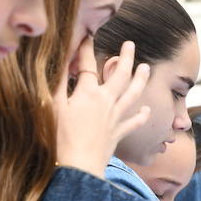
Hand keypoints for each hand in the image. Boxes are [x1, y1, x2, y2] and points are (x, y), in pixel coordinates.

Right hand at [53, 38, 150, 177]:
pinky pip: (134, 122)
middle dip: (126, 57)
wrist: (79, 166)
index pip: (87, 65)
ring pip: (132, 94)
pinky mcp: (119, 133)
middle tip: (130, 44)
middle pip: (119, 75)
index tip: (87, 35)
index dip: (85, 49)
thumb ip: (57, 85)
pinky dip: (142, 116)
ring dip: (140, 80)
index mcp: (88, 93)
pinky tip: (147, 110)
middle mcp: (105, 101)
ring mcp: (115, 117)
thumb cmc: (61, 138)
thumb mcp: (53, 108)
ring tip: (146, 67)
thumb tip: (59, 65)